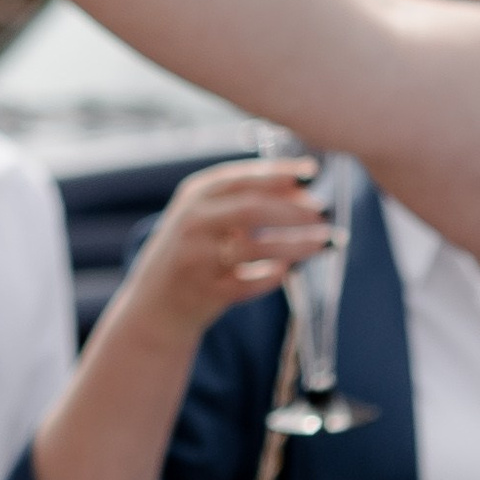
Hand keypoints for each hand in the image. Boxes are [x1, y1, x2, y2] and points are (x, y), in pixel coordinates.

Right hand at [119, 153, 337, 342]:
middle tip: (324, 213)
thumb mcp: (206, 217)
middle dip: (293, 211)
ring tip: (324, 242)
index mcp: (194, 196)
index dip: (280, 174)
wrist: (155, 306)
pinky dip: (272, 276)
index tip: (313, 173)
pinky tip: (285, 272)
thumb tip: (302, 189)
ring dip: (296, 244)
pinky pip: (250, 283)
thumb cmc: (193, 253)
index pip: (243, 178)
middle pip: (251, 209)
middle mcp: (192, 223)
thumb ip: (243, 199)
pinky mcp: (205, 293)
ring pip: (256, 247)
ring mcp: (197, 259)